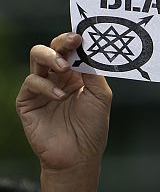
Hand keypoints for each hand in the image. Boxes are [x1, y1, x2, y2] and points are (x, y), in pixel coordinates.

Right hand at [16, 33, 111, 170]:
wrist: (78, 157)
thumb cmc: (92, 129)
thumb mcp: (100, 96)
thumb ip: (93, 72)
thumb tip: (87, 48)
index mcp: (75, 76)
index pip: (71, 50)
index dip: (74, 40)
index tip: (82, 35)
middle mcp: (57, 78)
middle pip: (52, 48)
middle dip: (61, 42)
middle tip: (72, 43)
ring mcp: (41, 88)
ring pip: (37, 58)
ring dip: (51, 57)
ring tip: (64, 67)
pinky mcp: (28, 101)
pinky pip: (32, 82)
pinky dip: (46, 86)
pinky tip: (59, 97)